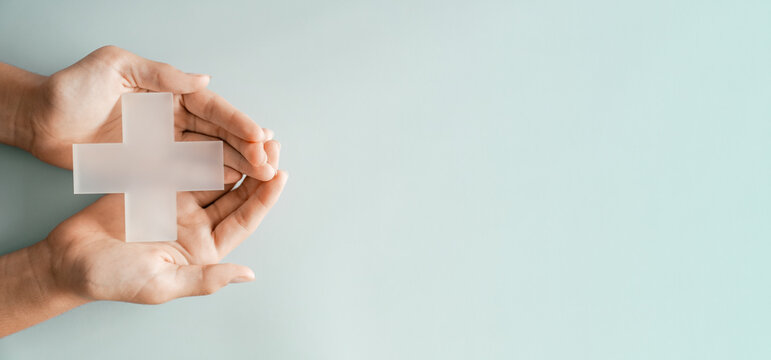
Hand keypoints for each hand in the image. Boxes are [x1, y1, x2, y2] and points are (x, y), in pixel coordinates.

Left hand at [19, 45, 274, 182]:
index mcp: (167, 91)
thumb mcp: (115, 67)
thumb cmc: (71, 89)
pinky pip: (185, 172)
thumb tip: (203, 80)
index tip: (260, 135)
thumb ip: (160, 75)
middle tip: (269, 162)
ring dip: (235, 163)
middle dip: (245, 146)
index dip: (237, 121)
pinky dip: (209, 177)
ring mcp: (162, 142)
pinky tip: (231, 181)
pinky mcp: (149, 165)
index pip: (211, 108)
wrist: (38, 120)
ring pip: (208, 153)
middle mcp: (170, 117)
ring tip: (261, 173)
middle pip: (217, 133)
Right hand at [42, 145, 285, 303]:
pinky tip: (220, 132)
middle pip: (236, 194)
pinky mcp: (159, 185)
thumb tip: (248, 274)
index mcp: (205, 249)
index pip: (242, 220)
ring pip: (216, 175)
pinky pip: (187, 164)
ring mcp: (179, 203)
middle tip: (274, 146)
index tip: (281, 175)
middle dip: (257, 171)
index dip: (263, 199)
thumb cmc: (114, 278)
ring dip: (235, 156)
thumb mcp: (163, 283)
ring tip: (254, 135)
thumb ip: (206, 279)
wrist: (69, 258)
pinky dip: (203, 150)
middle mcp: (197, 225)